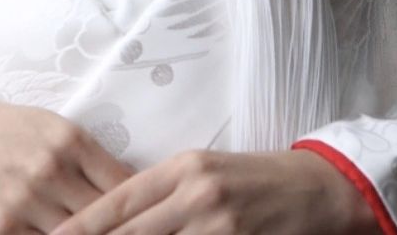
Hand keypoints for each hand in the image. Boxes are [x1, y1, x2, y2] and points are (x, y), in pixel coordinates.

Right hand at [0, 86, 133, 232]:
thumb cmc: (1, 127)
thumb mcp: (48, 126)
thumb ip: (85, 155)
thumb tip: (128, 185)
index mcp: (69, 139)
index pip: (125, 184)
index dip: (144, 205)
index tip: (155, 215)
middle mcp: (51, 169)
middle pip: (106, 215)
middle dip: (126, 229)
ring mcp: (25, 201)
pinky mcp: (1, 228)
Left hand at [50, 148, 380, 234]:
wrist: (316, 189)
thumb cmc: (251, 180)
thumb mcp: (202, 173)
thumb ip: (160, 195)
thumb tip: (114, 221)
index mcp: (180, 168)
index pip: (117, 202)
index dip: (80, 227)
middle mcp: (194, 194)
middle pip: (129, 233)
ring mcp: (216, 224)